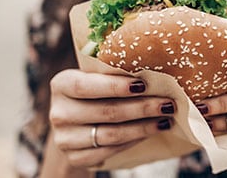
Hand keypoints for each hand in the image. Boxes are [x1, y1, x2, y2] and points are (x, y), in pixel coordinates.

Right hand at [48, 69, 175, 167]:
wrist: (76, 123)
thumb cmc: (94, 92)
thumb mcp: (95, 77)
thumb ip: (114, 73)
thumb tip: (153, 68)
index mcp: (61, 84)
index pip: (87, 85)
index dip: (115, 86)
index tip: (143, 84)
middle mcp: (58, 112)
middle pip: (106, 111)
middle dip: (141, 107)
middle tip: (167, 103)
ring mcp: (64, 138)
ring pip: (111, 134)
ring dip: (143, 127)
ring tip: (165, 118)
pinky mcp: (75, 157)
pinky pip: (110, 150)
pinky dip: (134, 140)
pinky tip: (151, 131)